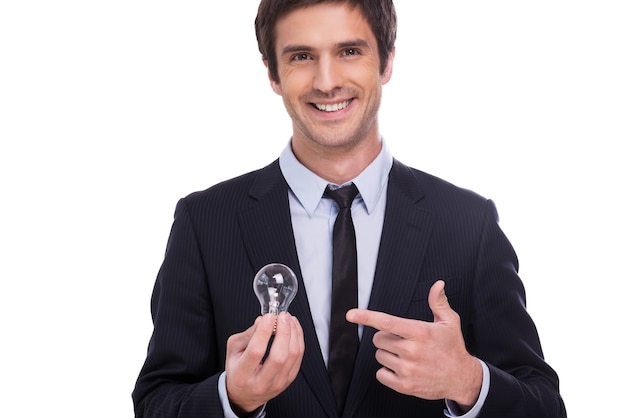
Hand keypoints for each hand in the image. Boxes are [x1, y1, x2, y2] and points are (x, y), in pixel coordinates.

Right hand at [225, 312, 304, 413]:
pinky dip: (298, 339)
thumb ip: (248, 334)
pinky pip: (298, 358)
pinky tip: (293, 329)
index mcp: (242, 375)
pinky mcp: (288, 380)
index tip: (269, 317)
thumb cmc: (238, 370)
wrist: (244, 395)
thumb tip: (263, 320)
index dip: (264, 331)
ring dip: (293, 333)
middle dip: (283, 331)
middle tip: (282, 316)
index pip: (256, 351)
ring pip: (292, 356)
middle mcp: (261, 382)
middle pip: (279, 356)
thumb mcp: (234, 351)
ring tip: (288, 319)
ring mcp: (277, 383)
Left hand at [346, 280, 481, 410]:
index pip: (387, 322)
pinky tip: (402, 369)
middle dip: (386, 337)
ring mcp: (408, 370)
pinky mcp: (405, 386)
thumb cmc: (453, 348)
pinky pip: (381, 374)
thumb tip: (437, 285)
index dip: (366, 317)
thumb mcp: (449, 322)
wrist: (462, 378)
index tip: (351, 314)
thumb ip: (438, 302)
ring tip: (406, 356)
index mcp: (420, 332)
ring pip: (380, 356)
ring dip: (388, 354)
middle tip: (403, 341)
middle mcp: (412, 351)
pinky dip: (387, 371)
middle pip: (379, 339)